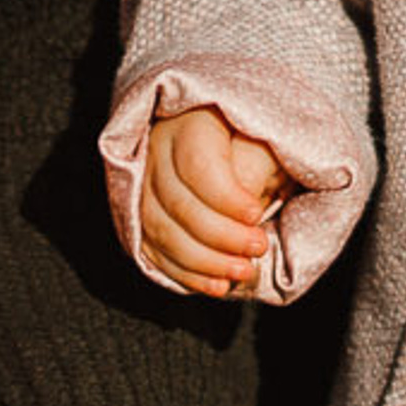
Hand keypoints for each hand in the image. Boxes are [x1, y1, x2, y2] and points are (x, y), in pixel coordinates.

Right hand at [140, 108, 286, 295]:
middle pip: (177, 202)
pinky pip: (153, 251)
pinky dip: (185, 274)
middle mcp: (157, 149)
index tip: (255, 214)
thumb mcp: (266, 137)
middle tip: (257, 248)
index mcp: (190, 121)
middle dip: (221, 235)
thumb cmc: (256, 137)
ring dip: (204, 261)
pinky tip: (216, 285)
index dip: (225, 196)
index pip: (197, 165)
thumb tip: (247, 214)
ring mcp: (142, 183)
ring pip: (159, 230)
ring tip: (241, 272)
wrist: (232, 139)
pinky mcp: (139, 214)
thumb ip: (257, 166)